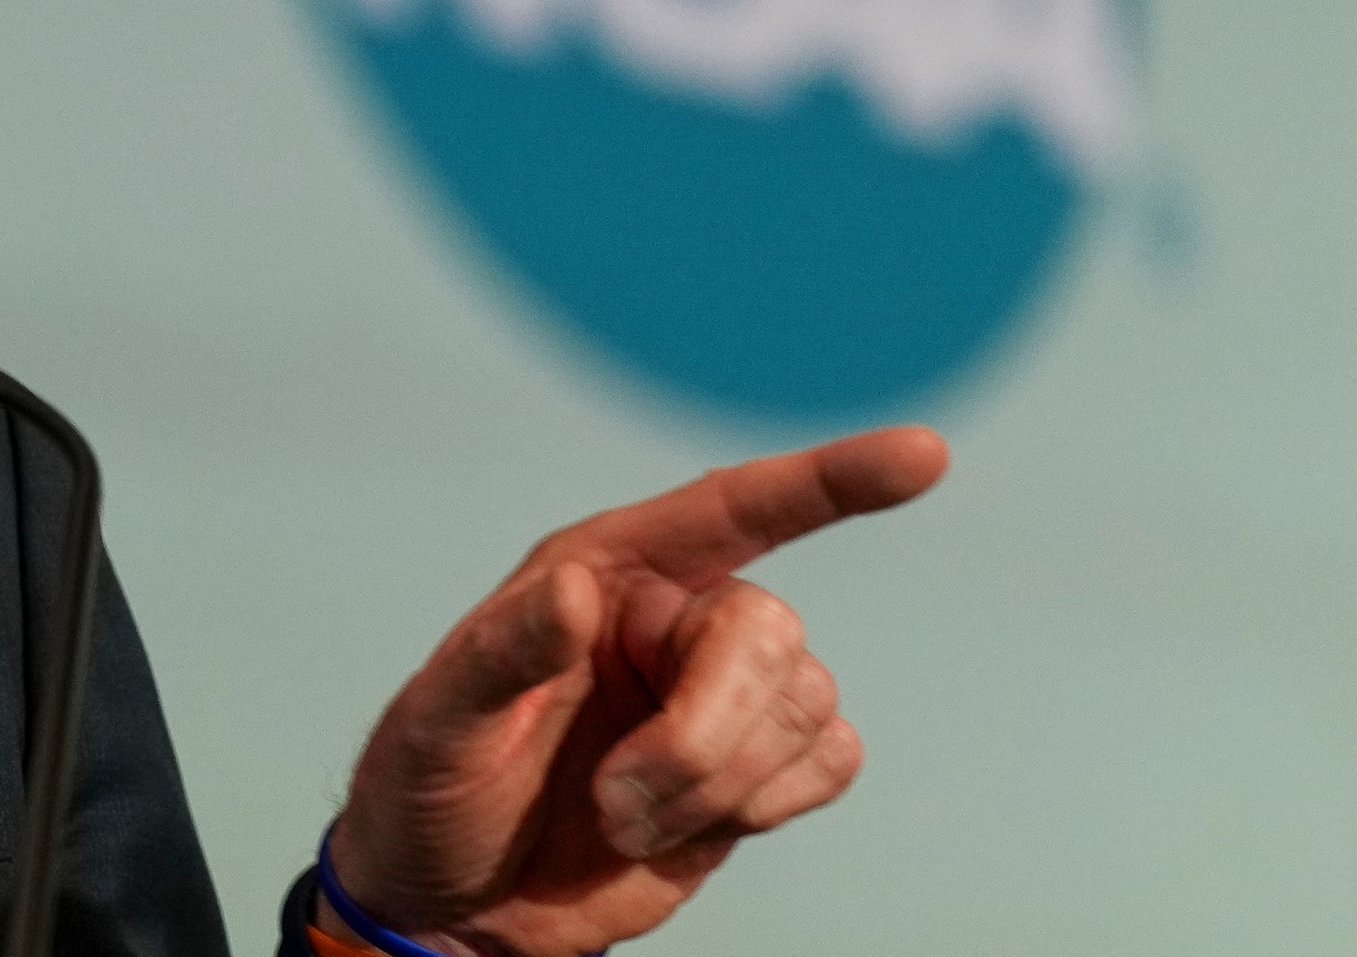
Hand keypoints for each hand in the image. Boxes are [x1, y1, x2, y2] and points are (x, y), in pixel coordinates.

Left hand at [321, 426, 948, 954]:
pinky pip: (829, 758)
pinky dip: (766, 801)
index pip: (731, 506)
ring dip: (718, 783)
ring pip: (805, 704)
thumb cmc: (434, 789)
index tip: (923, 455)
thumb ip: (503, 654)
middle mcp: (674, 615)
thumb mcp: (439, 723)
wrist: (461, 900)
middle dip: (705, 733)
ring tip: (623, 817)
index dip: (828, 479)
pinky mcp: (756, 767)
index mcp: (604, 569)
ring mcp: (720, 691)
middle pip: (768, 634)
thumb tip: (575, 593)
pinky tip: (691, 822)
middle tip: (616, 802)